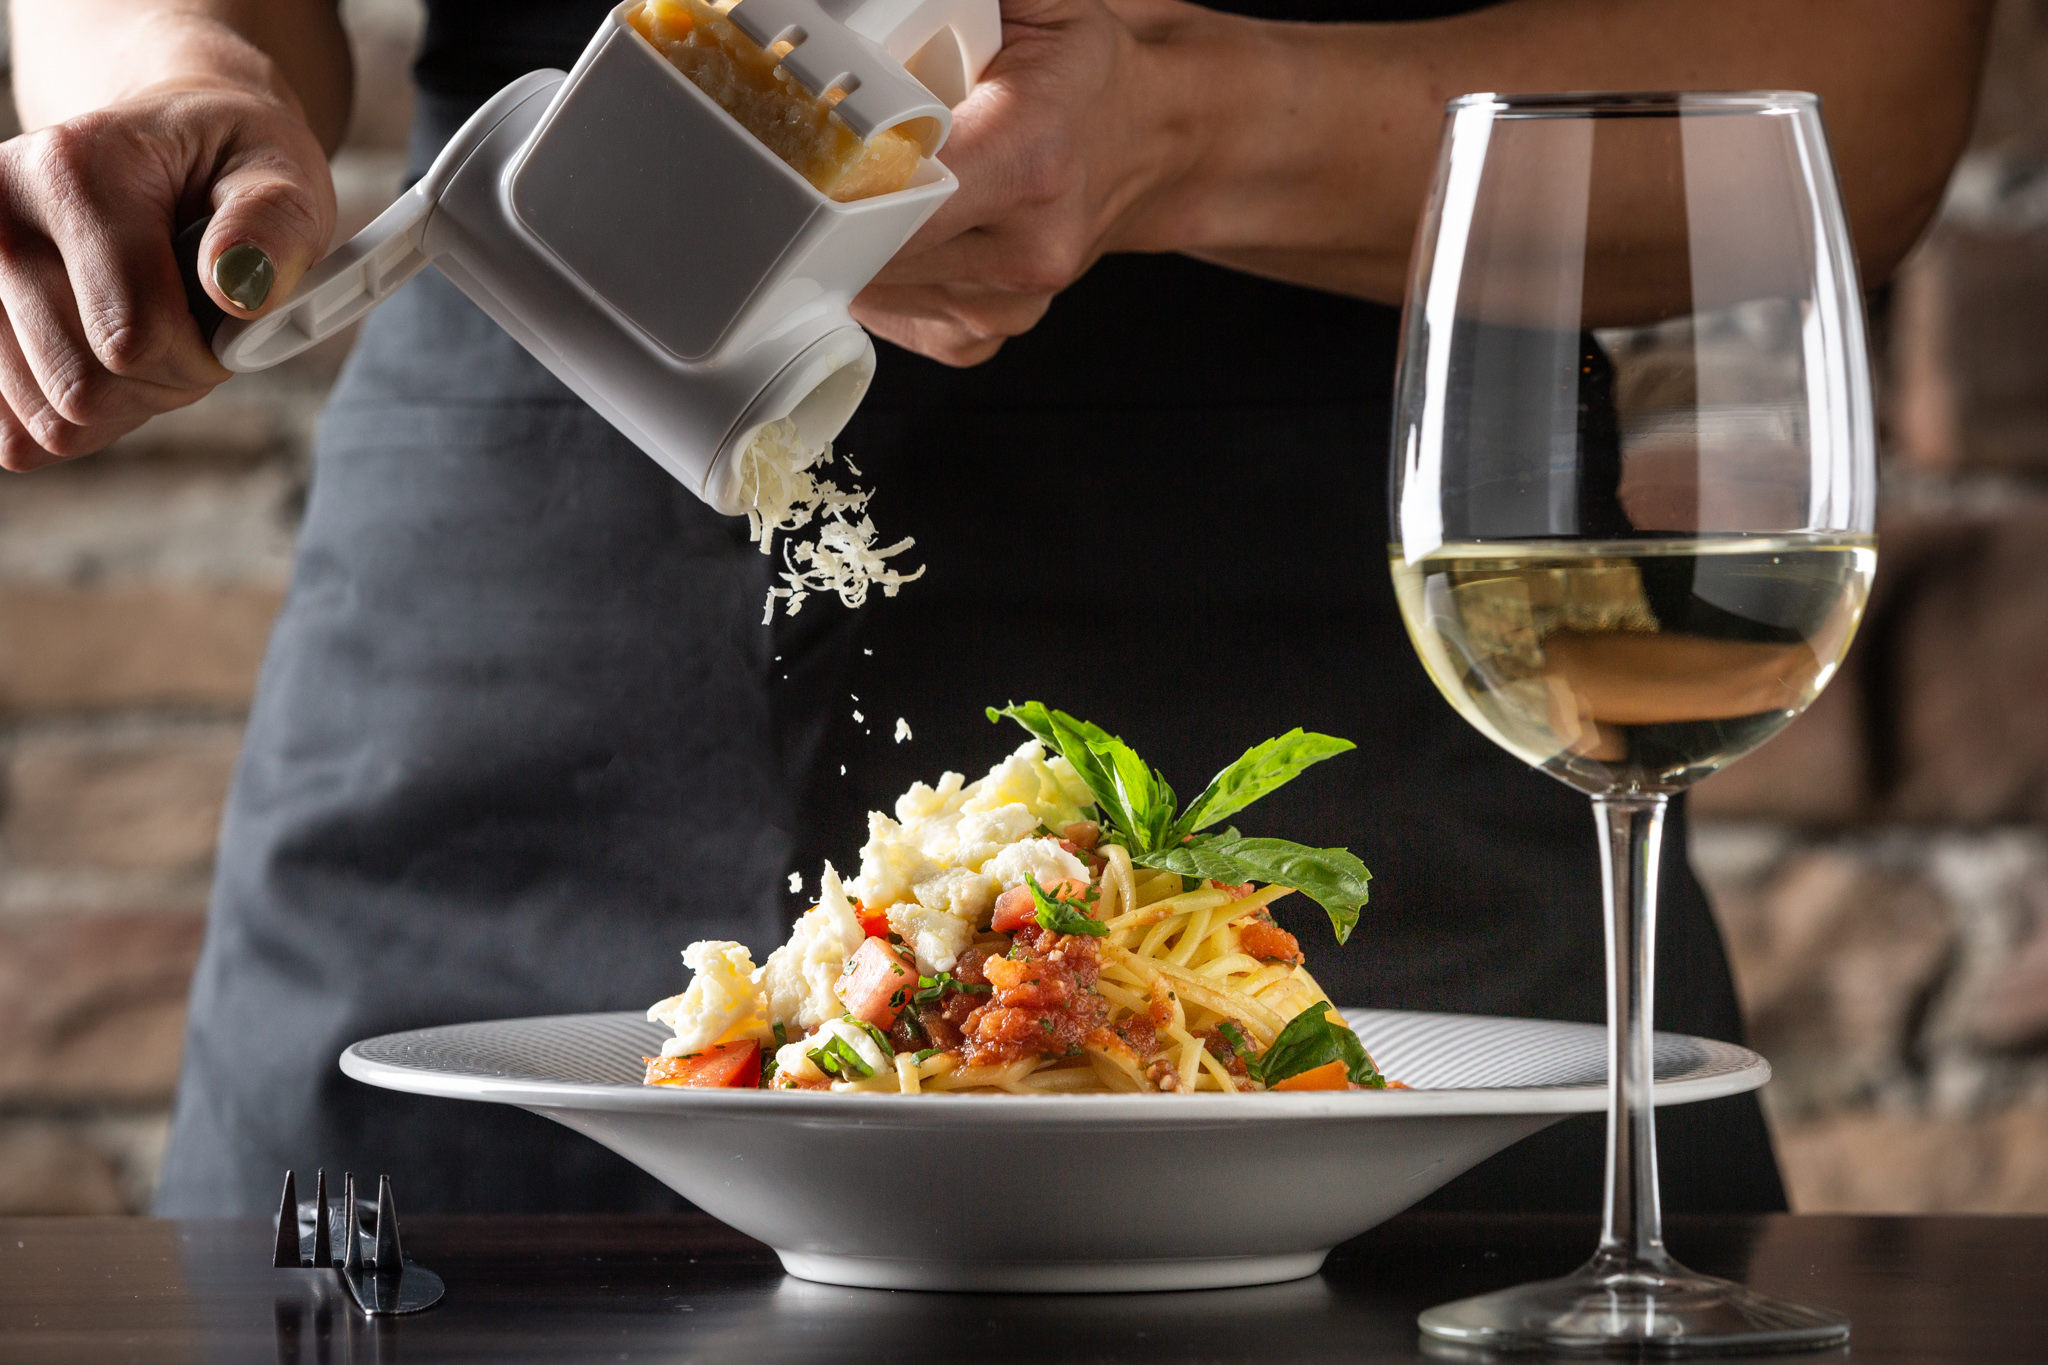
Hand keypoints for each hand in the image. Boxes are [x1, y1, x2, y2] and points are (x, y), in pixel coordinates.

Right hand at [0, 83, 335, 470]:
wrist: (163, 150)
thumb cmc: (227, 169)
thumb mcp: (280, 176)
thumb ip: (272, 226)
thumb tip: (239, 288)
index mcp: (69, 172)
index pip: (132, 337)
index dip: (201, 360)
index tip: (228, 323)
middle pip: (82, 388)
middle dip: (164, 384)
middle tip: (193, 331)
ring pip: (50, 421)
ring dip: (125, 402)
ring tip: (152, 334)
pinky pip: (17, 435)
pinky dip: (82, 420)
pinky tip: (108, 360)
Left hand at [852, 0, 1185, 365]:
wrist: (1149, 140)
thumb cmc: (1081, 69)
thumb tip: (860, 5)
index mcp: (1032, 151)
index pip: (897, 191)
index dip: (831, 174)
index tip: (798, 149)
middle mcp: (1028, 243)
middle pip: (865, 242)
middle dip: (829, 197)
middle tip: (831, 150)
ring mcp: (1007, 302)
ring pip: (862, 283)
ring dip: (847, 236)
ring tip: (890, 180)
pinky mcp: (980, 336)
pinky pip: (883, 314)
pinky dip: (873, 271)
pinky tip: (905, 227)